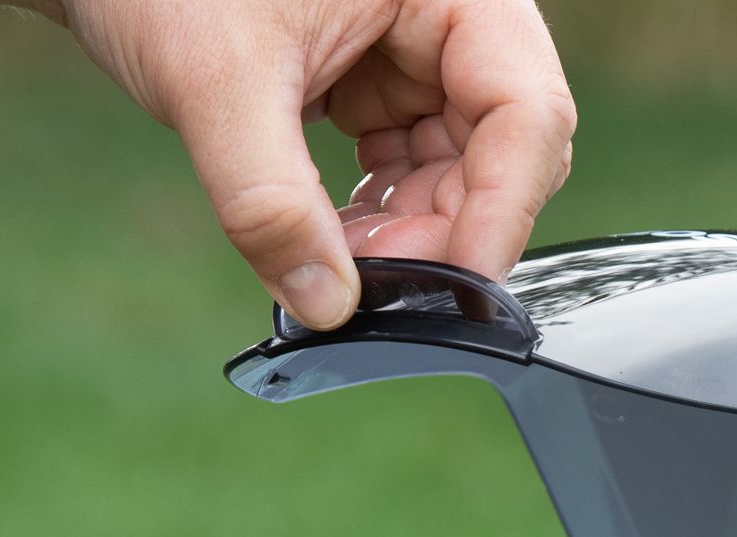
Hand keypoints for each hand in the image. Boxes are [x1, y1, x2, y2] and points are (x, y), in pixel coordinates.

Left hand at [20, 0, 574, 326]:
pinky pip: (406, 167)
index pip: (524, 109)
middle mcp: (444, 11)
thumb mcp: (212, 76)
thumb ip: (270, 200)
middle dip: (446, 232)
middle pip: (501, 151)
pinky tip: (327, 240)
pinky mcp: (372, 78)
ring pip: (457, 171)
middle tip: (377, 286)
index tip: (454, 286)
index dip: (502, 208)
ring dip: (411, 234)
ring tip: (340, 262)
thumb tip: (325, 306)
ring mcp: (410, 46)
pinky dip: (377, 216)